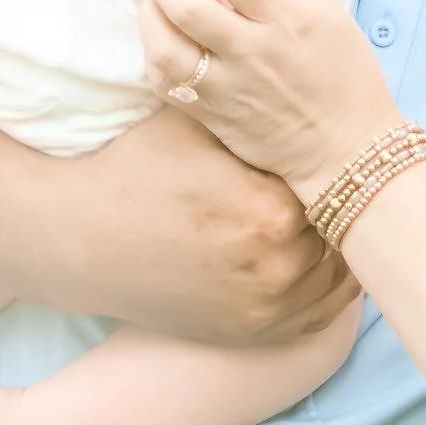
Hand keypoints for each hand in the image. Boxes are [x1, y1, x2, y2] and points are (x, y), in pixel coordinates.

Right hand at [44, 106, 355, 345]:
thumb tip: (302, 90)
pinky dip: (329, 288)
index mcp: (268, 210)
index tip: (329, 146)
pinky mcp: (251, 334)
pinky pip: (318, 315)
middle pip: (338, 227)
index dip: (327, 161)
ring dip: (337, 245)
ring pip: (336, 274)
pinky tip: (328, 259)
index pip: (331, 180)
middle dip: (334, 201)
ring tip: (341, 214)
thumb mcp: (195, 124)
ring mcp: (265, 309)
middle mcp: (274, 267)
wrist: (81, 240)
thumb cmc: (136, 171)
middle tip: (345, 178)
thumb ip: (253, 111)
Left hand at [141, 0, 402, 201]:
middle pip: (187, 6)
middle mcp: (256, 53)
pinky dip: (154, 54)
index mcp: (291, 19)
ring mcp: (230, 90)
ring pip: (165, 49)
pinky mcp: (213, 118)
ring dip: (150, 14)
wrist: (346, 147)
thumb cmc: (343, 70)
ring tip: (158, 0)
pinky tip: (164, 39)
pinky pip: (165, 83)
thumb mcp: (324, 9)